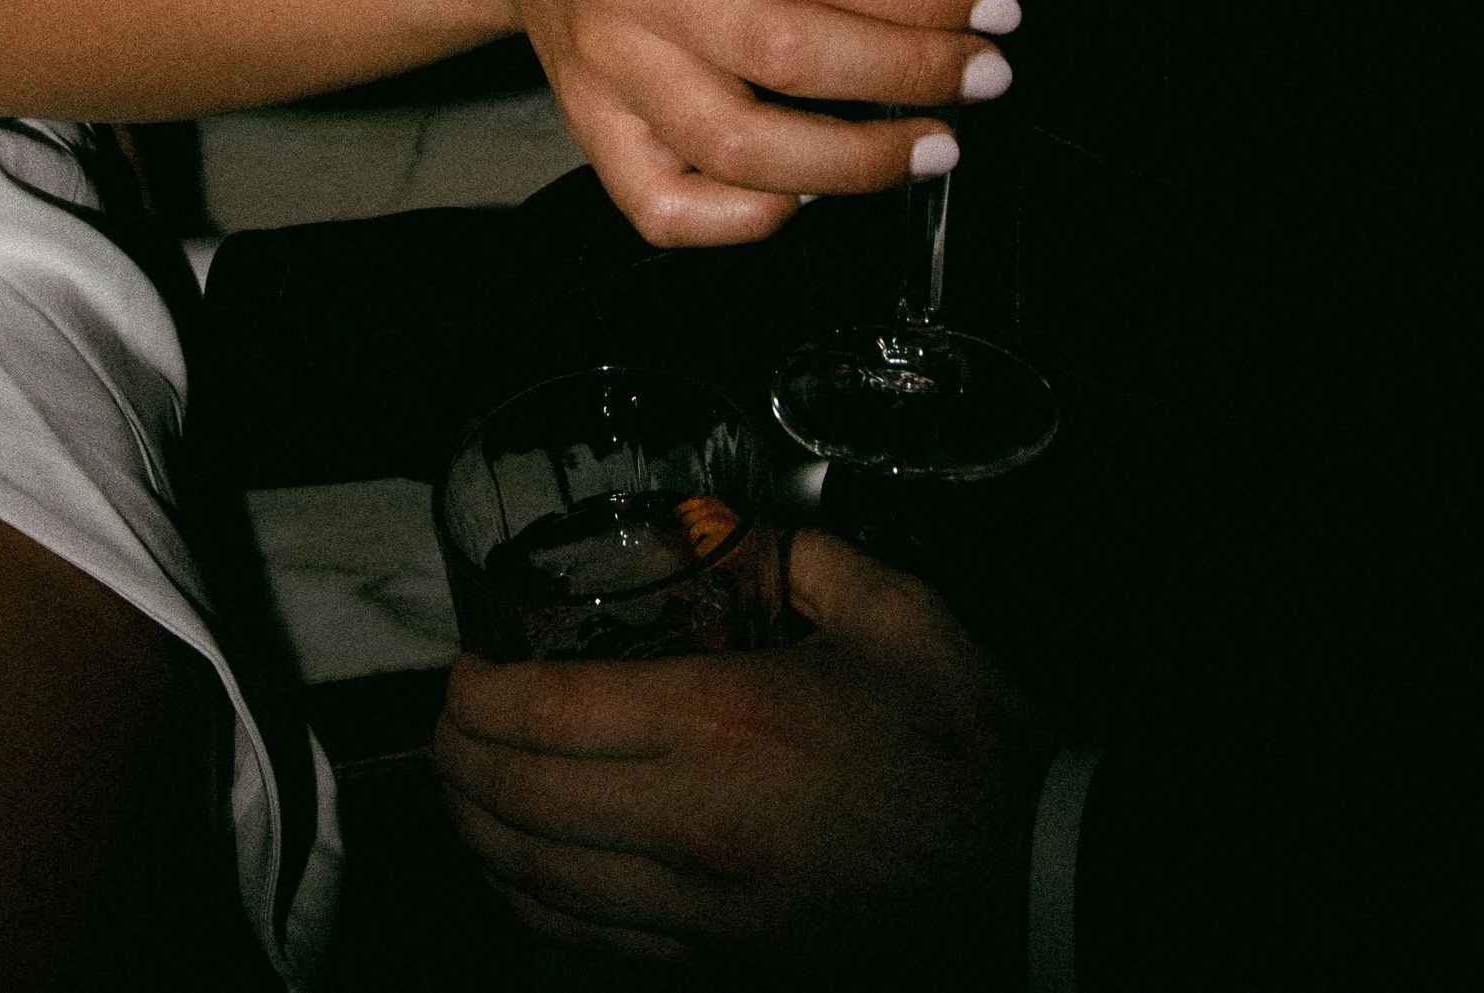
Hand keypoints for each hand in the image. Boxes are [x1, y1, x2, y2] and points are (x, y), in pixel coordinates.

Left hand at [434, 528, 1046, 972]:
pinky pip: (591, 944)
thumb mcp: (893, 609)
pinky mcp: (722, 964)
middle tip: (449, 720)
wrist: (1034, 877)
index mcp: (726, 722)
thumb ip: (799, 553)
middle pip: (520, 801)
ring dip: (479, 834)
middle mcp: (693, 825)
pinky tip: (523, 871)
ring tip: (465, 789)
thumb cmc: (964, 738)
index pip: (546, 714)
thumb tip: (731, 534)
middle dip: (457, 759)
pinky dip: (532, 905)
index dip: (476, 693)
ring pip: (538, 885)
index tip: (462, 667)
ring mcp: (702, 912)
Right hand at [477, 0, 1016, 245]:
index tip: (995, 12)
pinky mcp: (583, 121)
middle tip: (987, 78)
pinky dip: (747, 218)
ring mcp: (599, 59)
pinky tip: (810, 191)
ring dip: (856, 162)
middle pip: (788, 54)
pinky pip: (664, 204)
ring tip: (933, 147)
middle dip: (912, 76)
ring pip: (737, 146)